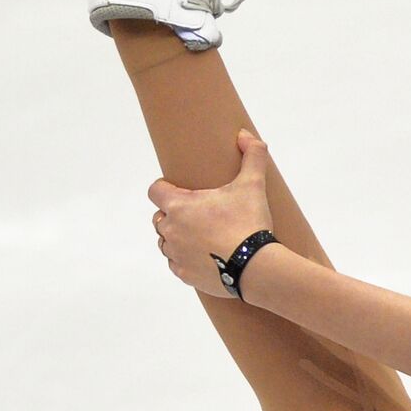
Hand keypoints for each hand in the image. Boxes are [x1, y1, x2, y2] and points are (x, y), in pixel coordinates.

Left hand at [148, 129, 274, 298]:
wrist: (255, 267)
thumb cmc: (249, 223)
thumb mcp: (253, 185)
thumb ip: (252, 157)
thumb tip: (246, 135)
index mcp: (179, 206)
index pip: (155, 191)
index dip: (165, 187)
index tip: (179, 189)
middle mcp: (170, 230)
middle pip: (159, 217)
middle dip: (173, 214)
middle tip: (198, 213)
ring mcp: (175, 254)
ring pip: (165, 242)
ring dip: (177, 237)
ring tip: (200, 235)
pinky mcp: (184, 275)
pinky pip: (176, 264)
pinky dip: (185, 259)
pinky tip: (202, 256)